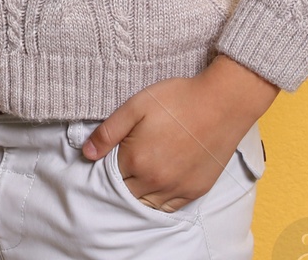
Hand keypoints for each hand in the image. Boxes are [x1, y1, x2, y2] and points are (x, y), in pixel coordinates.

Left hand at [81, 55, 277, 210]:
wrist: (221, 103)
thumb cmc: (178, 99)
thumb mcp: (137, 105)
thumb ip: (109, 131)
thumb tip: (87, 154)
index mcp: (137, 160)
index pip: (110, 176)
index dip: (110, 164)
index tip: (117, 151)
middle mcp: (155, 181)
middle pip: (127, 193)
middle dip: (124, 180)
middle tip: (131, 160)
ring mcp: (176, 189)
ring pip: (147, 205)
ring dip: (140, 193)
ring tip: (144, 172)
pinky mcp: (195, 191)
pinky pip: (170, 208)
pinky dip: (160, 200)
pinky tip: (160, 184)